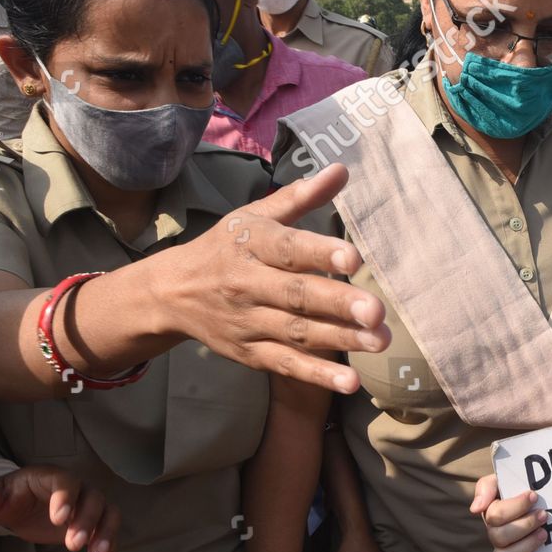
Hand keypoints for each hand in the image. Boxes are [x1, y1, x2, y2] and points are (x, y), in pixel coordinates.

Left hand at [0, 466, 117, 551]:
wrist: (24, 506)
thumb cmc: (11, 498)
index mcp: (53, 478)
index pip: (66, 482)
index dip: (66, 498)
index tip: (59, 519)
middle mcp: (79, 489)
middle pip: (93, 499)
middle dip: (87, 522)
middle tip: (74, 545)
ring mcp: (90, 506)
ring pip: (109, 515)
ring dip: (106, 536)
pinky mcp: (96, 525)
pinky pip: (109, 535)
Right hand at [164, 162, 390, 393]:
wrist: (172, 293)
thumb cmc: (226, 248)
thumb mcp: (255, 217)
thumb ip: (301, 197)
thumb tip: (342, 169)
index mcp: (251, 245)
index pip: (287, 249)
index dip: (320, 253)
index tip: (353, 259)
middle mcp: (248, 285)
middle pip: (296, 296)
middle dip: (337, 304)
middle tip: (376, 311)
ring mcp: (249, 323)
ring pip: (297, 333)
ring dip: (340, 340)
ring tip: (380, 341)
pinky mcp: (250, 354)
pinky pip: (286, 365)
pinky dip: (317, 376)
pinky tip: (350, 382)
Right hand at [471, 475, 545, 551]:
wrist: (535, 501)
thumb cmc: (516, 490)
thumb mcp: (500, 481)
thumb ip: (485, 487)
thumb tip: (476, 509)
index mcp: (491, 514)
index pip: (496, 516)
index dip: (515, 507)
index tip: (533, 496)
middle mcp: (495, 534)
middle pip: (500, 537)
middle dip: (524, 525)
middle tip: (543, 515)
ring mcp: (503, 551)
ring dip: (525, 546)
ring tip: (543, 534)